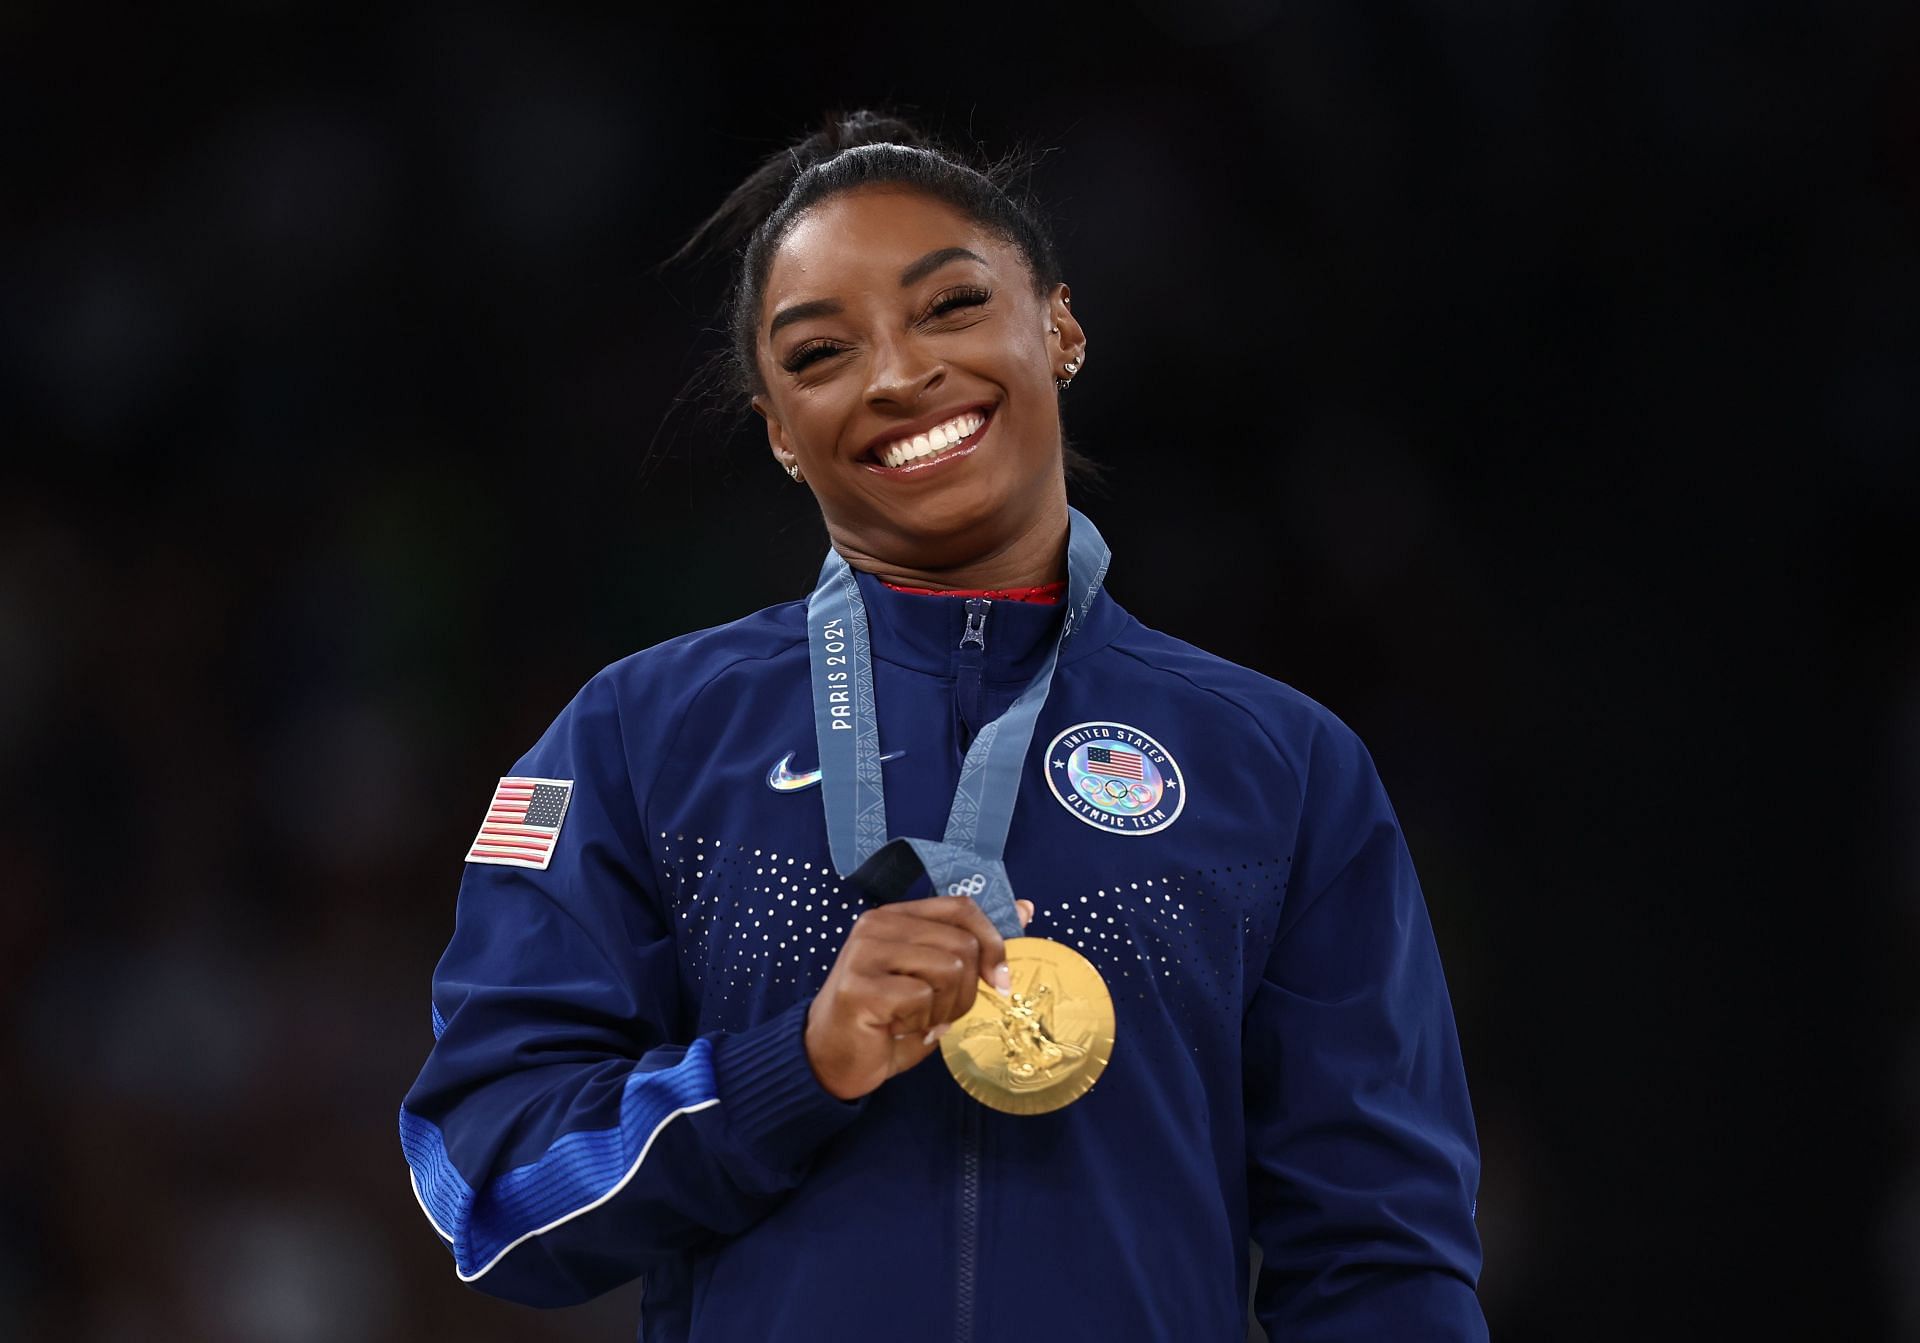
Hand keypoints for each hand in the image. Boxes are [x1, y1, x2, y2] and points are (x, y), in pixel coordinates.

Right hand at [804, 897, 1033, 1100]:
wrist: (832, 1060)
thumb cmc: (887, 1020)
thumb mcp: (935, 978)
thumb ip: (973, 945)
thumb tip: (1025, 909)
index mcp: (896, 916)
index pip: (961, 907)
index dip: (993, 942)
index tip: (1001, 980)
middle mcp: (876, 925)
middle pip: (962, 944)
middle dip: (967, 991)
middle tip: (943, 1014)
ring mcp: (864, 954)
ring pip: (948, 970)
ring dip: (945, 1009)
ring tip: (919, 1021)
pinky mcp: (858, 987)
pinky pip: (922, 998)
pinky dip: (921, 1023)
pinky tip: (898, 1029)